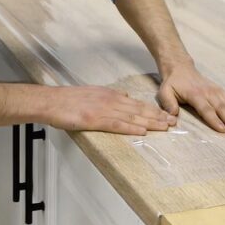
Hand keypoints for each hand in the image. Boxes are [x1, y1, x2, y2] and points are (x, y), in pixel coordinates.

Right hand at [43, 86, 176, 135]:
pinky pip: (116, 125)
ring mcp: (103, 110)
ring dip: (149, 123)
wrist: (51, 101)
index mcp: (111, 95)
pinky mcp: (94, 120)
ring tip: (164, 127)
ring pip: (131, 117)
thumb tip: (127, 97)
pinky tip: (141, 132)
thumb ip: (111, 96)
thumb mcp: (93, 93)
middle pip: (139, 110)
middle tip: (173, 123)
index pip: (137, 104)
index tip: (167, 115)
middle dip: (157, 117)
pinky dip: (130, 128)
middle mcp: (110, 101)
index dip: (153, 110)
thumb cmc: (69, 100)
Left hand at [157, 63, 224, 132]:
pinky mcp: (220, 90)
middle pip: (221, 108)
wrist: (181, 68)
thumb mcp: (165, 92)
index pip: (206, 109)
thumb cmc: (173, 83)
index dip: (214, 120)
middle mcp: (208, 93)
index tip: (223, 129)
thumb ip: (168, 103)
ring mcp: (216, 91)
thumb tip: (173, 116)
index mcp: (195, 95)